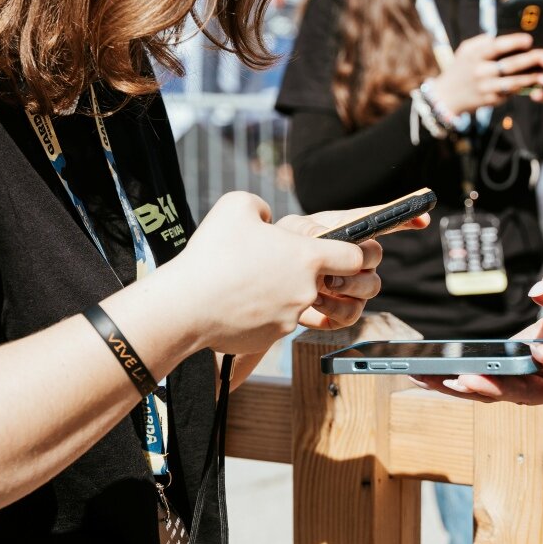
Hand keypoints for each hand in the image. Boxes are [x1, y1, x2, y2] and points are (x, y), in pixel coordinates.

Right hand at [156, 191, 376, 356]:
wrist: (185, 306)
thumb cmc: (212, 254)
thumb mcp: (237, 204)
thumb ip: (262, 206)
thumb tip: (267, 219)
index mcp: (307, 257)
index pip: (356, 257)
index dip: (350, 251)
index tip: (335, 250)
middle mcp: (306, 290)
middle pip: (321, 280)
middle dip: (300, 271)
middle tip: (268, 262)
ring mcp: (290, 318)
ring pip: (293, 301)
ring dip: (277, 291)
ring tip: (243, 281)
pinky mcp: (270, 338)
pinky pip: (272, 321)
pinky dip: (259, 312)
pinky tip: (235, 301)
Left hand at [277, 200, 427, 329]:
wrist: (264, 288)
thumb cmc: (279, 252)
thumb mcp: (291, 233)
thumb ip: (312, 232)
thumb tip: (330, 238)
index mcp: (346, 233)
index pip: (381, 222)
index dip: (405, 219)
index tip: (421, 218)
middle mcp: (355, 259)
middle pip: (376, 257)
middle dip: (358, 261)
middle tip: (333, 267)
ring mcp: (352, 286)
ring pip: (371, 288)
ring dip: (345, 287)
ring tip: (319, 286)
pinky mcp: (341, 312)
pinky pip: (351, 314)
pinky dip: (332, 309)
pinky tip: (314, 302)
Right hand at [411, 265, 542, 409]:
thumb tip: (536, 294)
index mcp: (529, 349)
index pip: (487, 363)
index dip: (457, 367)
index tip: (425, 367)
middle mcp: (540, 373)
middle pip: (493, 387)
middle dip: (459, 385)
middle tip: (427, 380)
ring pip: (520, 395)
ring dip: (494, 387)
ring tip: (467, 378)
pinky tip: (538, 356)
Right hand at [429, 32, 542, 114]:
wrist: (447, 96)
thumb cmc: (460, 69)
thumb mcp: (464, 50)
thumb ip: (481, 41)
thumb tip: (500, 34)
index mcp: (475, 56)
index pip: (497, 47)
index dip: (514, 42)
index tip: (529, 39)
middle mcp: (480, 72)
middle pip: (510, 65)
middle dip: (530, 59)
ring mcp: (486, 88)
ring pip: (513, 82)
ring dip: (531, 77)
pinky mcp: (490, 101)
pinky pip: (510, 94)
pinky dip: (523, 88)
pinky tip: (534, 83)